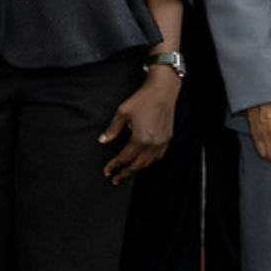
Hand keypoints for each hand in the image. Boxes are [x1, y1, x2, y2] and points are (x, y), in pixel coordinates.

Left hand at [100, 64, 181, 182]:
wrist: (162, 92)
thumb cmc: (142, 100)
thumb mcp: (122, 113)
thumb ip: (112, 130)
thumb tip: (102, 140)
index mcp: (140, 139)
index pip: (124, 158)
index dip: (114, 166)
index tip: (107, 171)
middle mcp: (153, 144)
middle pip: (137, 165)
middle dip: (125, 173)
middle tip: (115, 179)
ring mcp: (162, 142)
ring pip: (148, 163)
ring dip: (137, 169)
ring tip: (127, 172)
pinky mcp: (167, 139)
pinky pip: (158, 156)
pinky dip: (149, 162)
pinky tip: (143, 163)